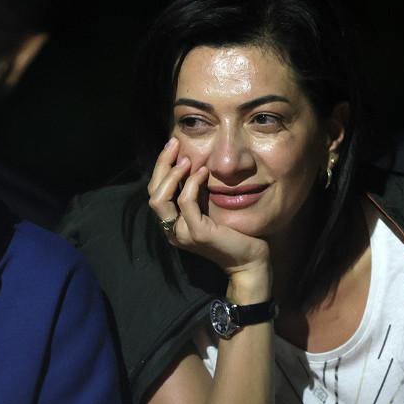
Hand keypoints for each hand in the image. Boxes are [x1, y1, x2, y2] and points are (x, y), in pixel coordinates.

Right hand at [148, 138, 270, 287]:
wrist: (250, 259)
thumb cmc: (234, 233)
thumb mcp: (210, 208)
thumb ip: (198, 192)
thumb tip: (193, 162)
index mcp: (173, 224)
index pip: (155, 191)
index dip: (161, 167)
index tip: (173, 147)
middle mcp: (172, 230)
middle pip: (153, 192)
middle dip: (161, 164)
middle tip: (174, 144)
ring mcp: (182, 233)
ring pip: (160, 198)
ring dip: (172, 174)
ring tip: (186, 159)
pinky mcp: (197, 233)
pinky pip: (185, 202)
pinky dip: (191, 184)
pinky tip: (203, 172)